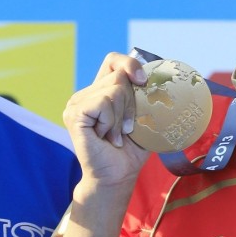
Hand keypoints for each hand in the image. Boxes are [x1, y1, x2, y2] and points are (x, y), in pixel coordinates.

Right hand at [63, 53, 150, 188]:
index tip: (144, 81)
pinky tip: (107, 137)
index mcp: (101, 91)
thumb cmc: (132, 149)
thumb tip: (161, 77)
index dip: (130, 64)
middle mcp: (85, 94)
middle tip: (127, 128)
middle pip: (119, 76)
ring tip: (116, 135)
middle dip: (131, 103)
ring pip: (114, 89)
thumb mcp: (144, 117)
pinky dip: (112, 121)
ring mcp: (76, 103)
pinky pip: (103, 103)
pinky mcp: (74, 114)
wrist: (117, 176)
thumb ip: (146, 95)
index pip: (113, 60)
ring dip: (122, 116)